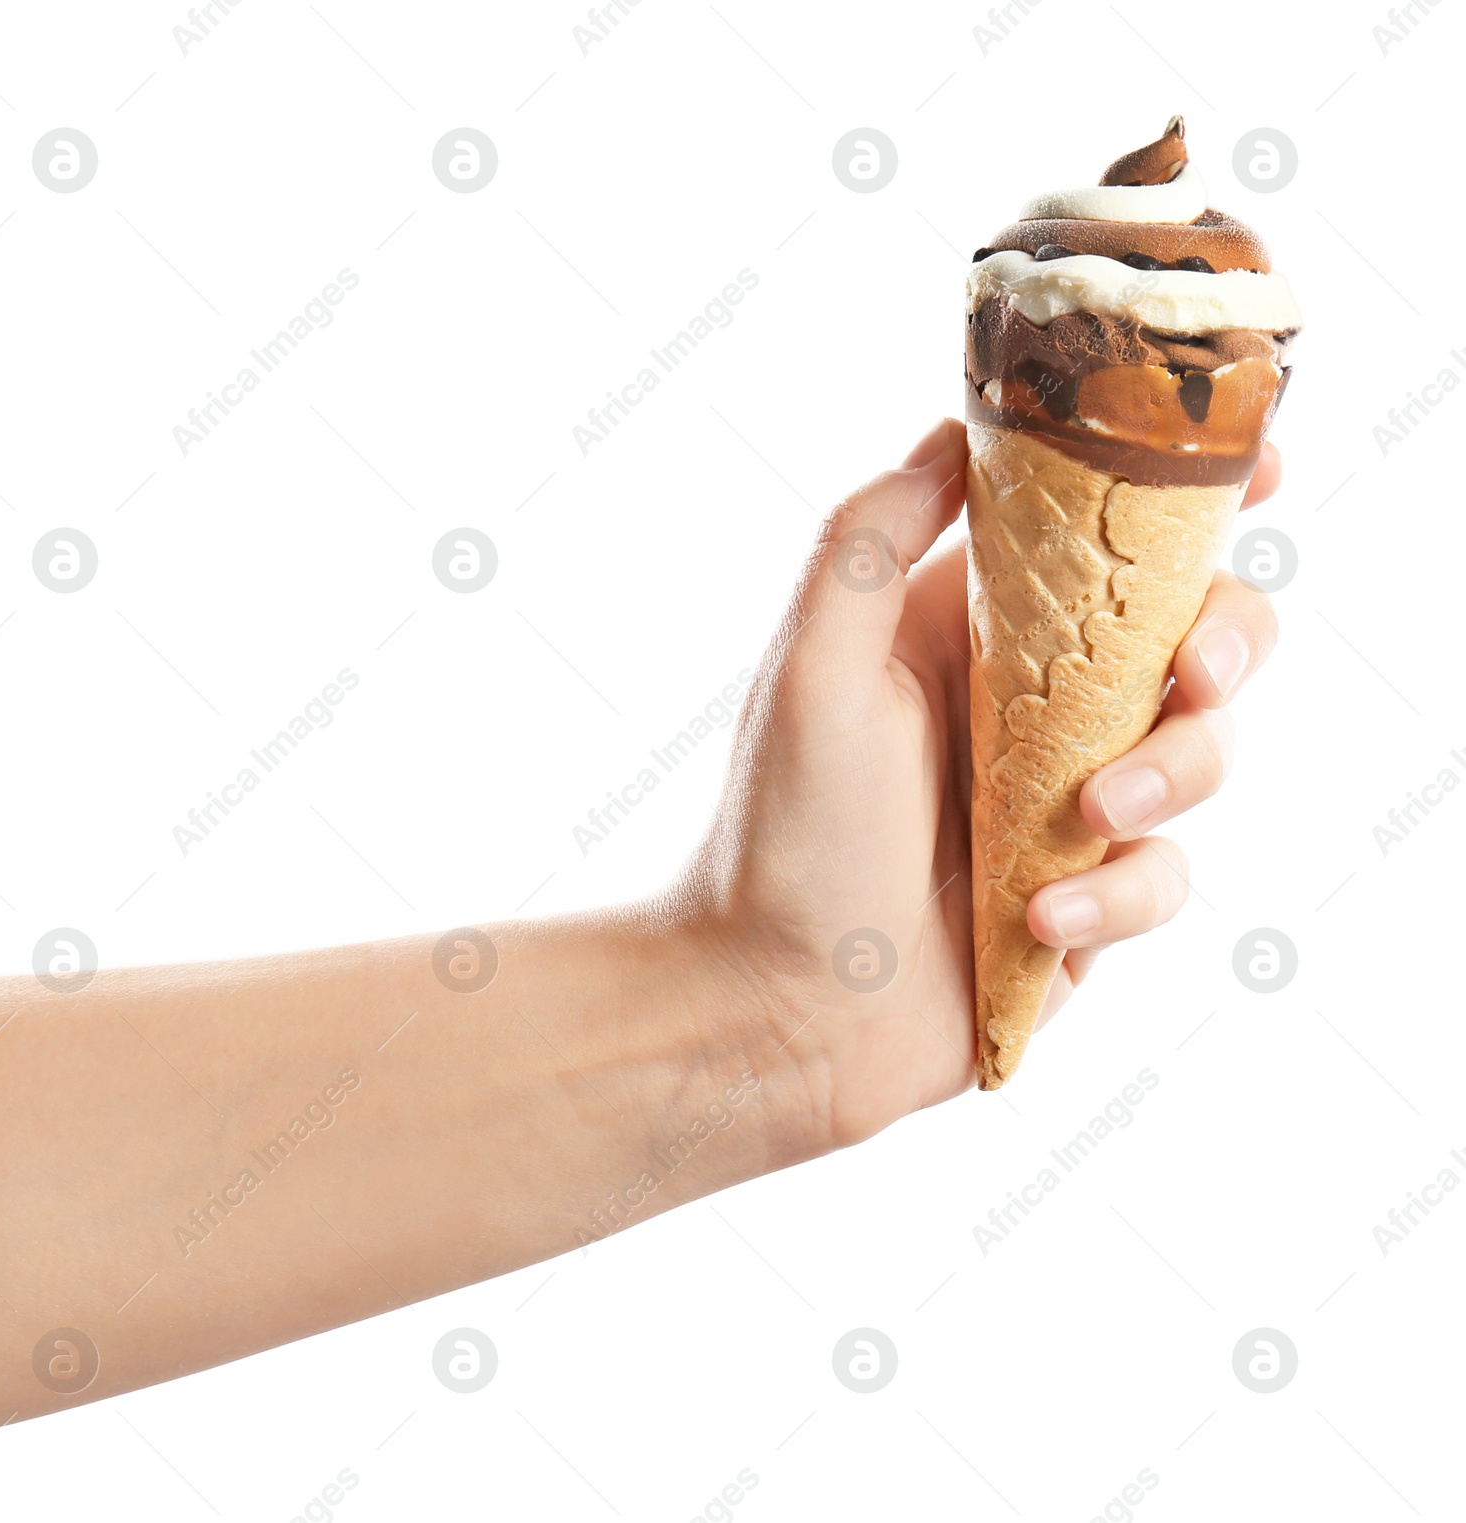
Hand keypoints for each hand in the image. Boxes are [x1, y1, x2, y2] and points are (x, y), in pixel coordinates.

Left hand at [678, 419, 1280, 1146]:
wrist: (775, 1009)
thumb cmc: (778, 835)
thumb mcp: (810, 665)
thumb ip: (869, 539)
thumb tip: (952, 432)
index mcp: (969, 632)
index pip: (1096, 539)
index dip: (1184, 495)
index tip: (1255, 463)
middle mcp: (1030, 706)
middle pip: (1192, 634)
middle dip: (1224, 639)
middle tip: (1193, 670)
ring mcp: (1065, 805)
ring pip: (1202, 754)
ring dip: (1170, 778)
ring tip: (1087, 824)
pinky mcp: (1087, 899)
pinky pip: (1164, 879)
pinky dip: (1120, 900)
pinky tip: (1041, 923)